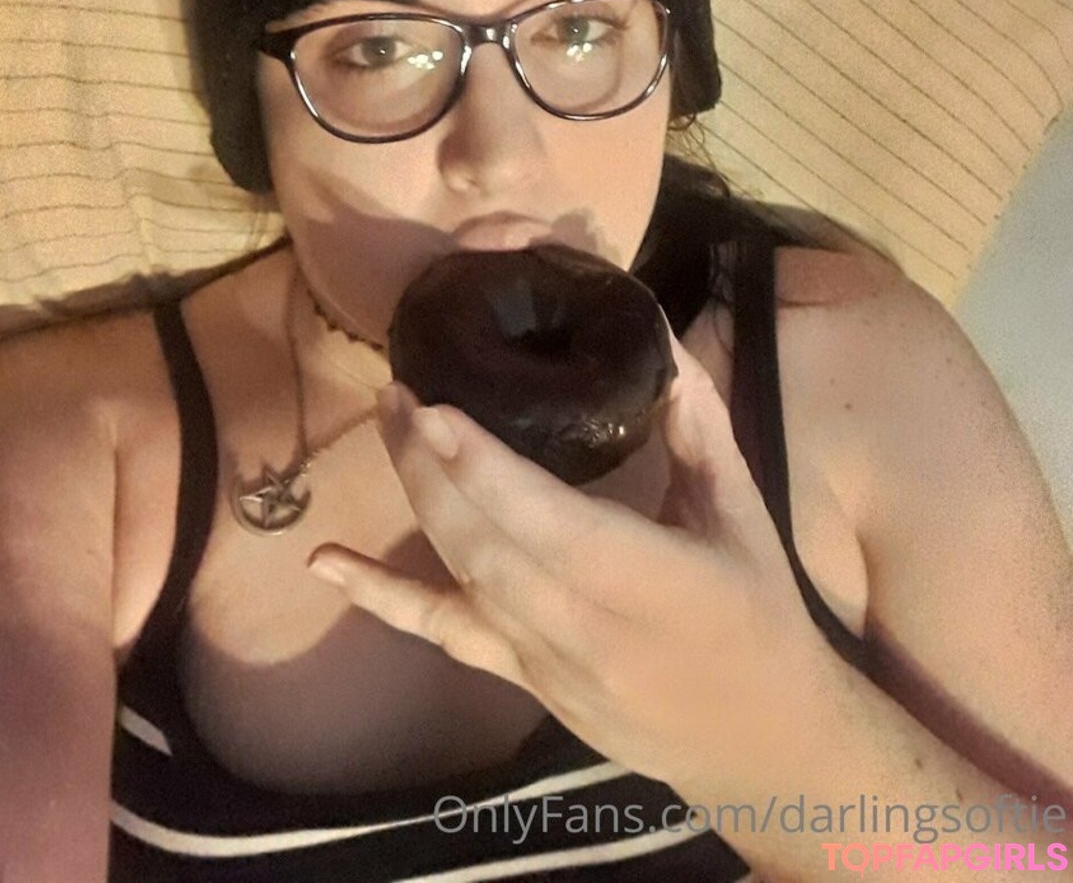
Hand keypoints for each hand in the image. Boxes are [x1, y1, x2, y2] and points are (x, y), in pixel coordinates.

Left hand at [308, 334, 850, 799]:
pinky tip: (325, 563)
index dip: (482, 467)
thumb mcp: (742, 511)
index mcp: (647, 579)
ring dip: (415, 497)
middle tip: (398, 391)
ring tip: (389, 424)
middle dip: (430, 464)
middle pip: (483, 543)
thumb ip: (698, 425)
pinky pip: (442, 632)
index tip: (433, 405)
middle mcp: (582, 625)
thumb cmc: (757, 613)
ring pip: (458, 576)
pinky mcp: (519, 677)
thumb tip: (659, 341)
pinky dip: (379, 597)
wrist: (758, 743)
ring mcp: (540, 659)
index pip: (547, 521)